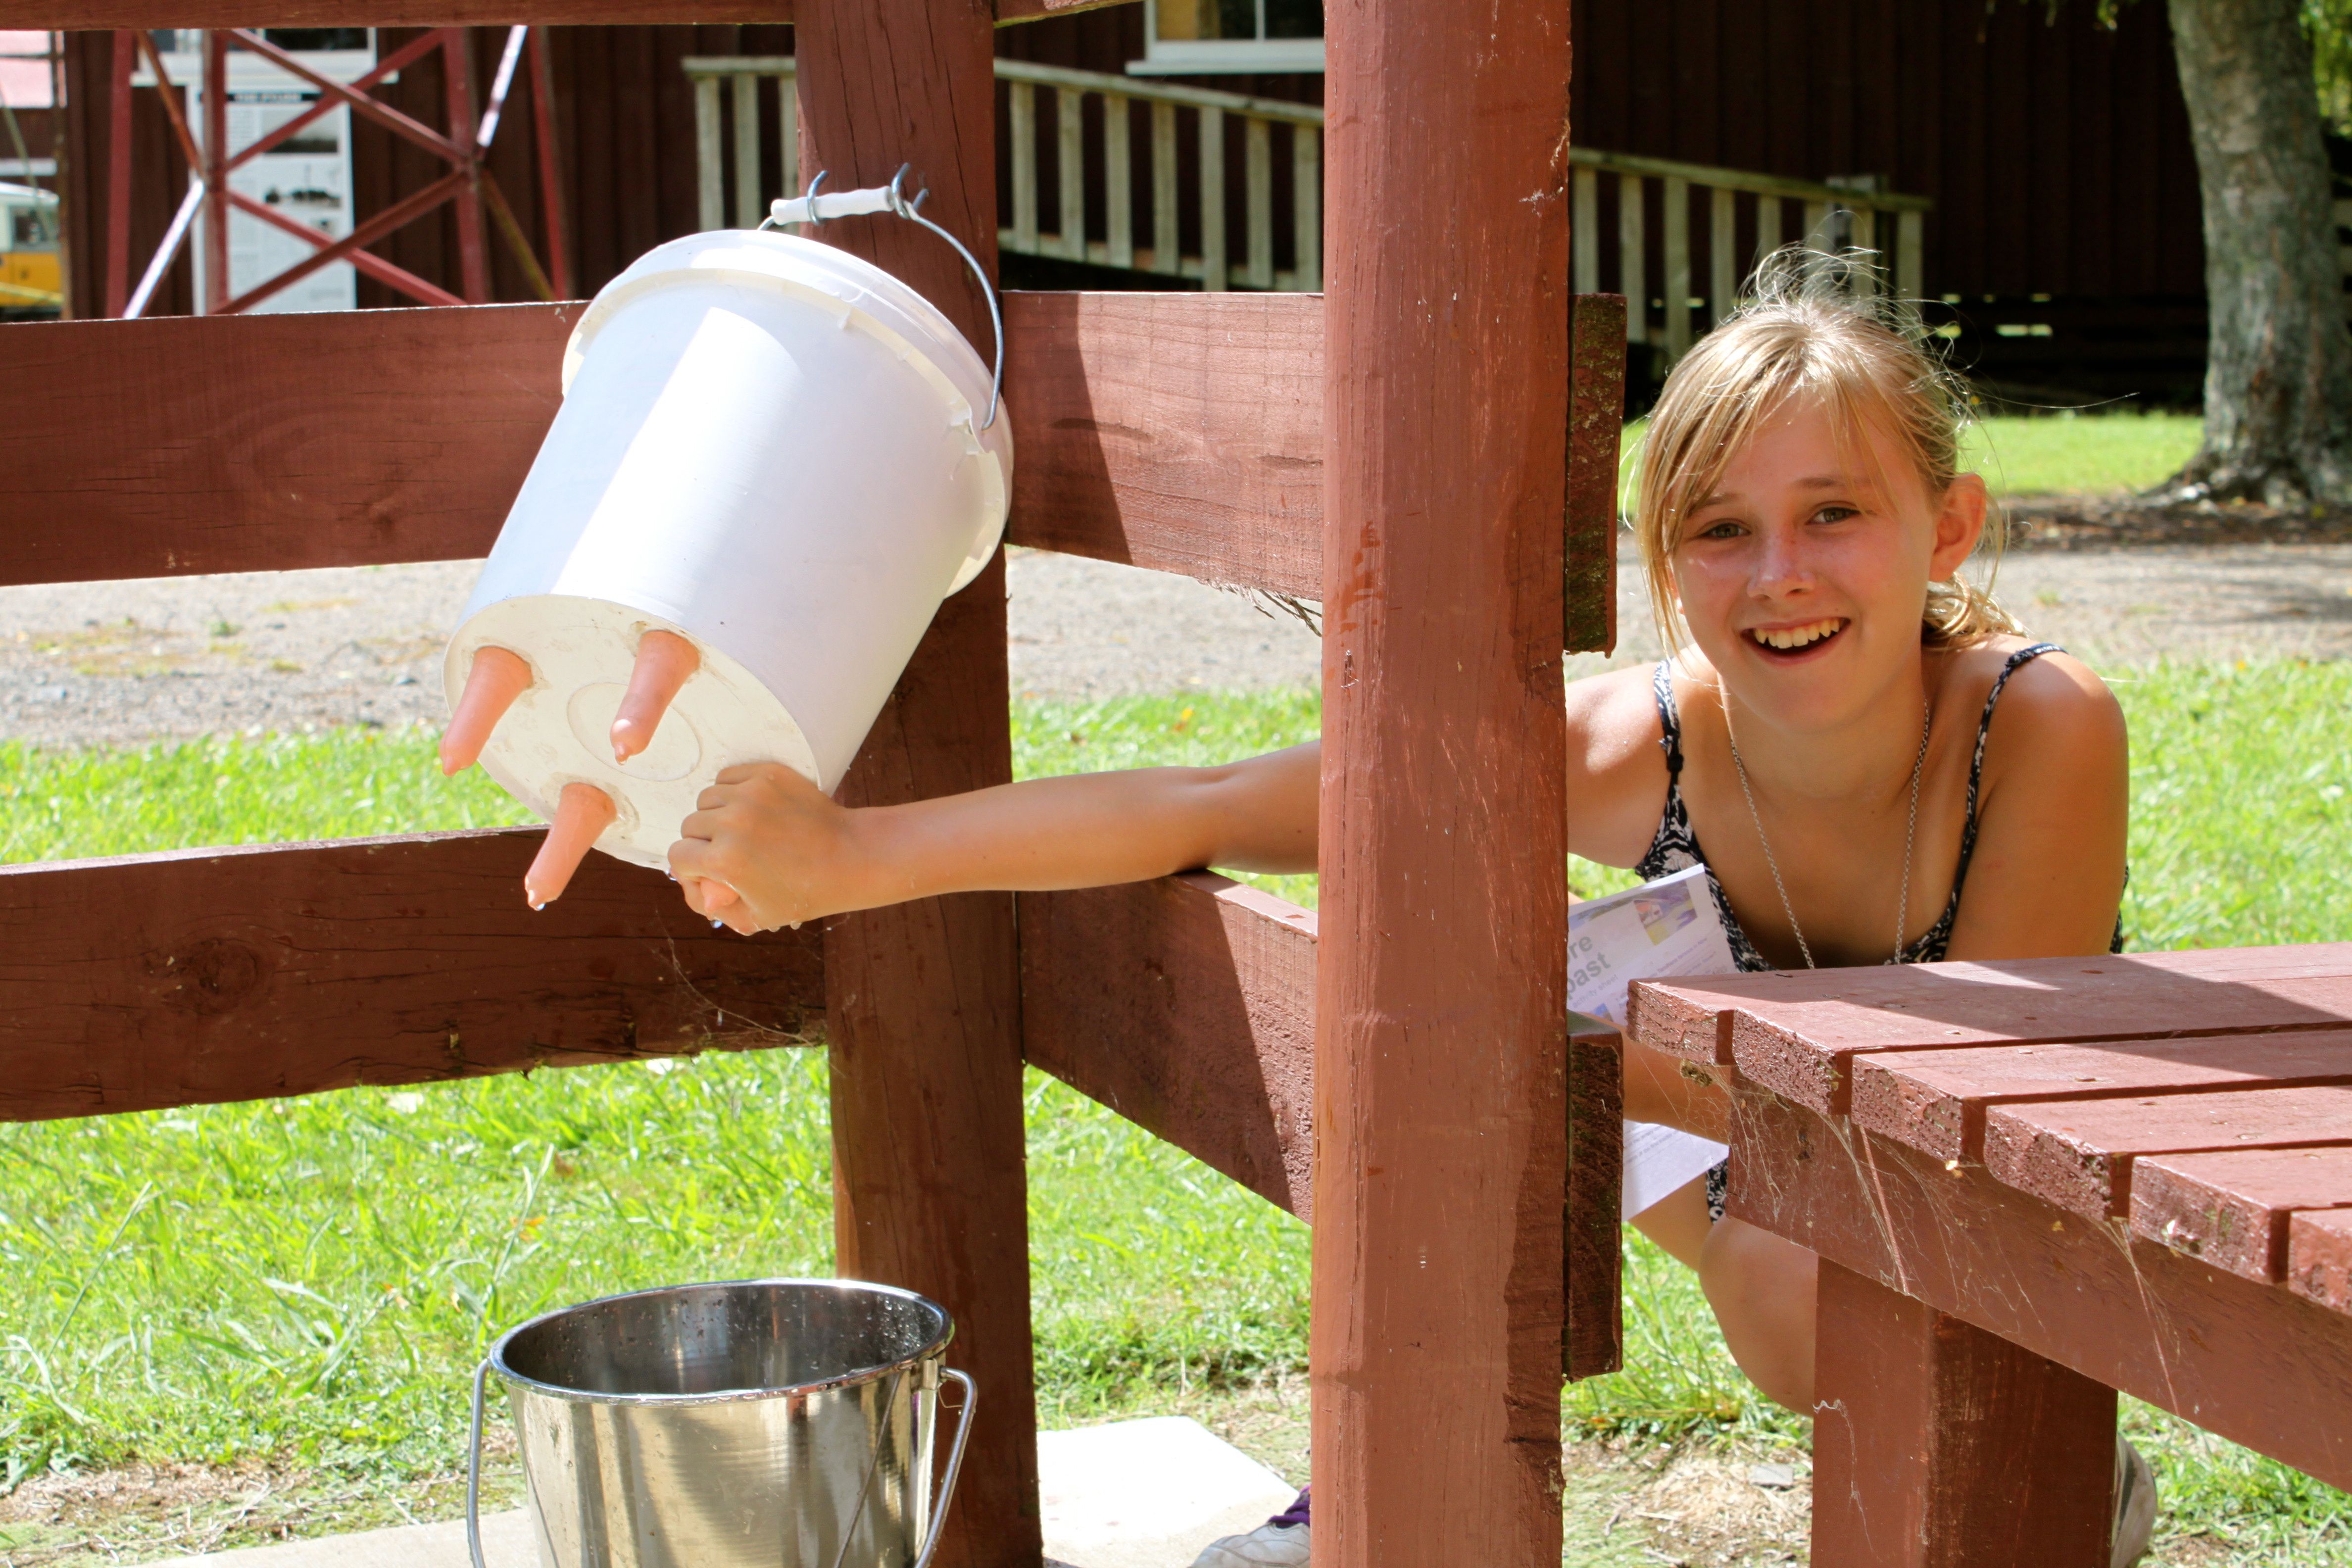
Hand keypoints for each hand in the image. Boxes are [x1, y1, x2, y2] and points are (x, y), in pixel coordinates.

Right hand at [668, 763, 868, 933]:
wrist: (851, 856)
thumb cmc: (806, 892)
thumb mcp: (757, 917)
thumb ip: (715, 907)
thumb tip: (694, 888)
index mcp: (725, 860)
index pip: (678, 856)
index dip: (689, 870)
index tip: (708, 874)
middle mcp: (732, 822)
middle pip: (689, 826)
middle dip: (702, 843)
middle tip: (727, 853)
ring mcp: (750, 794)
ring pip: (707, 799)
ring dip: (715, 814)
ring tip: (739, 829)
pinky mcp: (767, 774)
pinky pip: (727, 776)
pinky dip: (731, 790)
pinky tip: (749, 807)